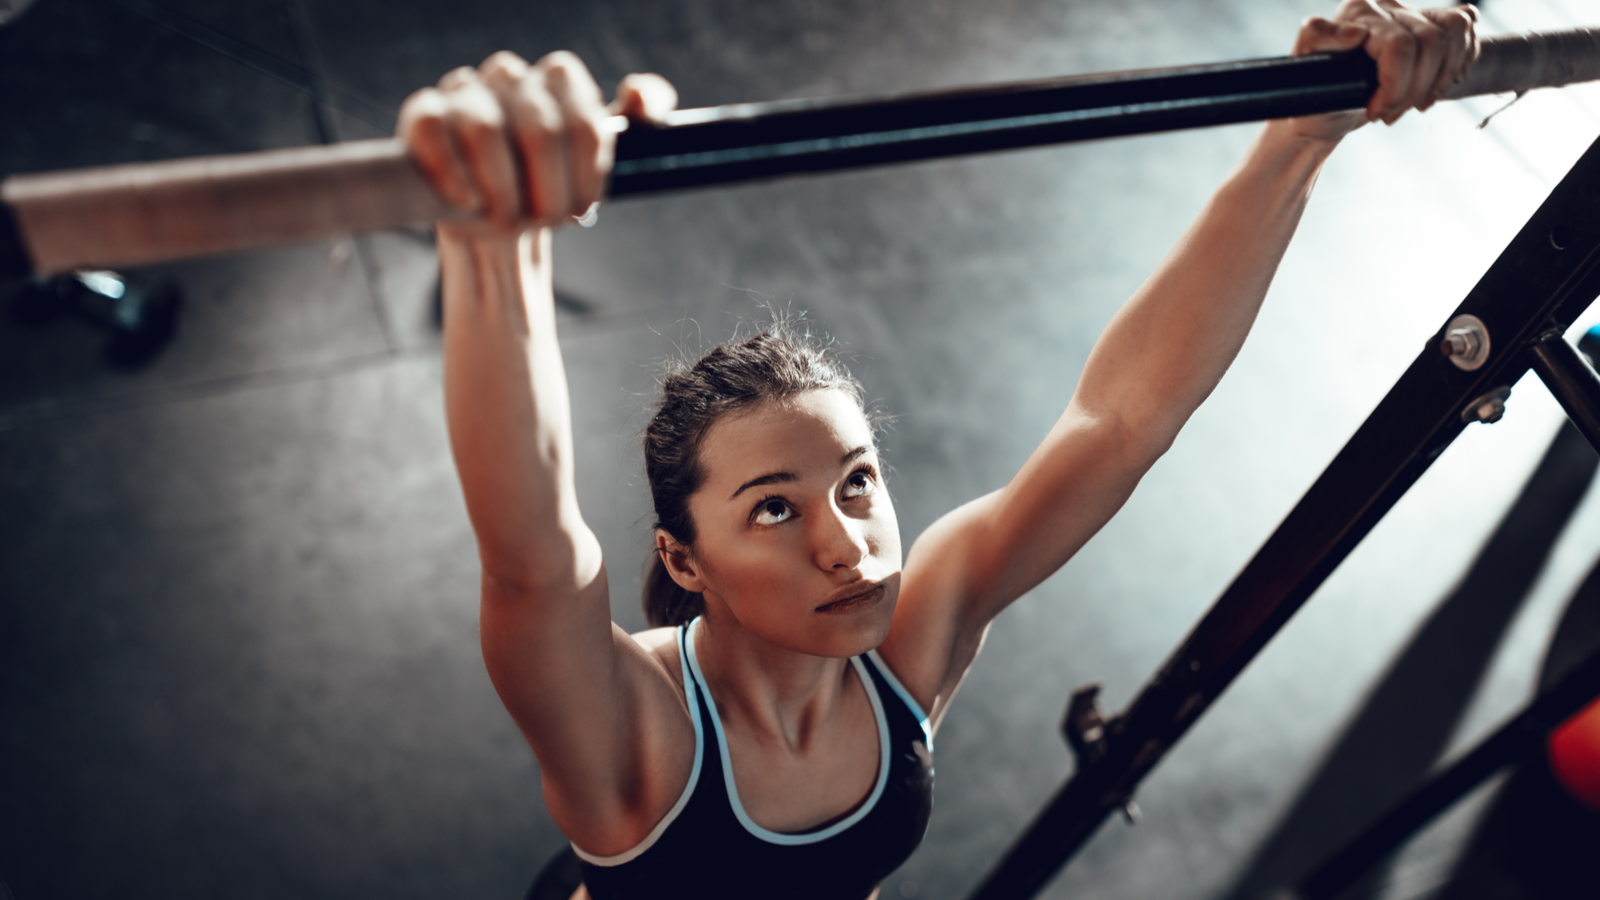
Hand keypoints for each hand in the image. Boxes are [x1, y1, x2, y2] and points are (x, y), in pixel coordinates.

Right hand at [398, 51, 677, 231]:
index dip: (588, 176)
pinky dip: (453, 175)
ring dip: (502, 191)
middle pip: (542, 131)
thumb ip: (639, 119)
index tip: (583, 207)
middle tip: (548, 220)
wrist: (498, 219)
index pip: (586, 121)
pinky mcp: (424, 114)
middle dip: (549, 192)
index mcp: (562, 80)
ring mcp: (465, 91)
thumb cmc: (550, 186)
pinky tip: (468, 202)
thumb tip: (639, 98)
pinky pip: (431, 130)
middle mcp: (512, 75)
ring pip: (485, 130)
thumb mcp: (601, 159)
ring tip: (507, 219)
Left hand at [1288, 0, 1478, 142]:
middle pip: (1431, 42)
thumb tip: (1356, 33)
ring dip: (1440, 79)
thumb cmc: (1312, 98)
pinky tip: (1440, 84)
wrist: (1325, 113)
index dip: (1395, 86)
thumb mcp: (1299, 75)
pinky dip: (1460, 58)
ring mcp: (1409, 14)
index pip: (1400, 45)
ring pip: (1453, 34)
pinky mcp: (1428, 25)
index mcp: (1356, 12)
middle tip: (1391, 115)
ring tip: (1413, 105)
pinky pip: (1463, 28)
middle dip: (1415, 89)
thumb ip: (1316, 39)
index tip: (1375, 113)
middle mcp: (1384, 7)